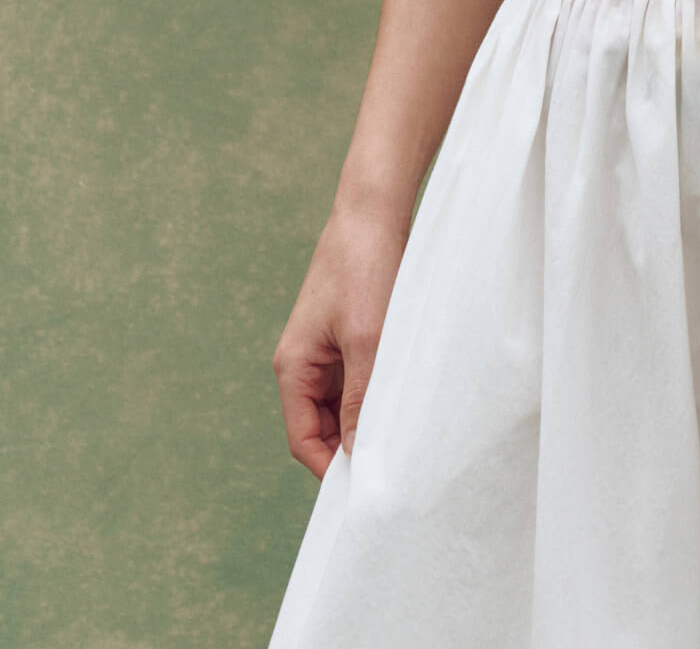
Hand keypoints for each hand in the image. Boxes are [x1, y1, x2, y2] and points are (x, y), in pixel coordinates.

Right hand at [272, 191, 412, 477]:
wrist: (373, 211)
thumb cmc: (364, 269)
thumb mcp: (367, 341)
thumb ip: (361, 400)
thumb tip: (359, 457)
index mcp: (294, 367)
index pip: (304, 440)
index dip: (332, 468)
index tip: (367, 488)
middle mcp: (304, 363)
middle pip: (322, 427)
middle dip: (351, 448)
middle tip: (392, 468)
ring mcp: (327, 349)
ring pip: (344, 405)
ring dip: (367, 421)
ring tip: (403, 437)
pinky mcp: (349, 335)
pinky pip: (358, 381)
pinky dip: (377, 395)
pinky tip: (405, 401)